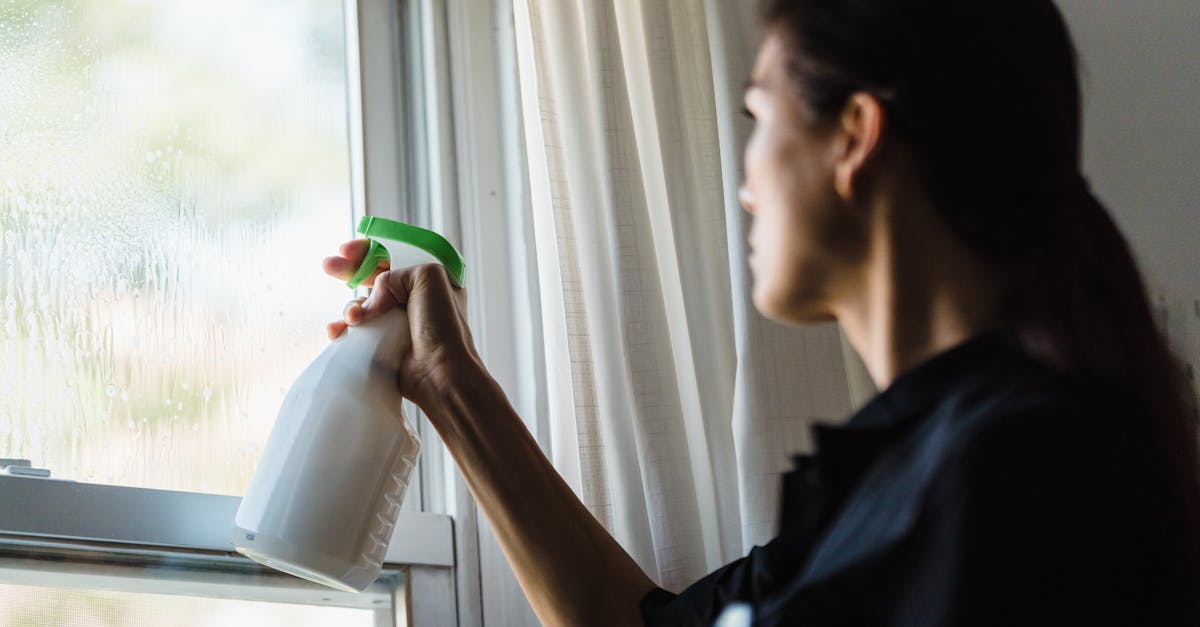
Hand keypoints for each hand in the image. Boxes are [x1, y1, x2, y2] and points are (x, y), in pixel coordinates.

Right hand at [323, 239, 482, 409]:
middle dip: (349, 270)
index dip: (370, 251)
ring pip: (363, 303)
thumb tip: (373, 300)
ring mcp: (398, 321)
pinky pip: (357, 329)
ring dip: (350, 306)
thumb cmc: (443, 326)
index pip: (396, 255)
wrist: (439, 372)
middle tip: (329, 266)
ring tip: (352, 318)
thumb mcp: (428, 277)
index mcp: (431, 279)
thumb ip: (396, 273)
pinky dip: (343, 327)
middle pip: (374, 276)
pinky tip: (337, 331)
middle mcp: (415, 298)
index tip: (347, 251)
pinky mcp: (384, 342)